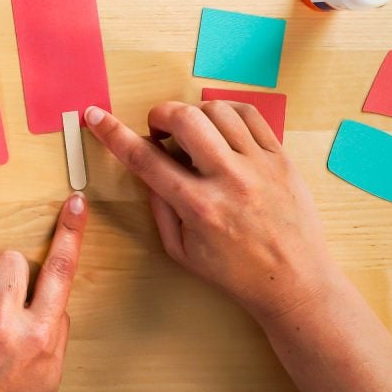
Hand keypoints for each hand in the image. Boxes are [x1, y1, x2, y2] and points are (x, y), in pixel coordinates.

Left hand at [0, 194, 88, 391]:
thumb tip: (53, 300)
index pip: (61, 271)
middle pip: (14, 260)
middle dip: (10, 276)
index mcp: (38, 336)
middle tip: (3, 303)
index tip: (76, 204)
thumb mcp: (47, 380)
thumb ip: (54, 334)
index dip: (72, 232)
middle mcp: (4, 322)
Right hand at [85, 102, 332, 317]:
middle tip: (159, 129)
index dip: (113, 134)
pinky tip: (221, 128)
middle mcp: (229, 180)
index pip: (145, 159)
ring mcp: (259, 165)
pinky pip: (250, 114)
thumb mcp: (183, 252)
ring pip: (217, 110)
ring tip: (193, 133)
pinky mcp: (281, 158)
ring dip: (194, 114)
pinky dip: (227, 112)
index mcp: (200, 208)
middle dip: (160, 114)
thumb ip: (160, 208)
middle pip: (185, 119)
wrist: (295, 282)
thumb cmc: (236, 273)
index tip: (96, 116)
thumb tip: (147, 168)